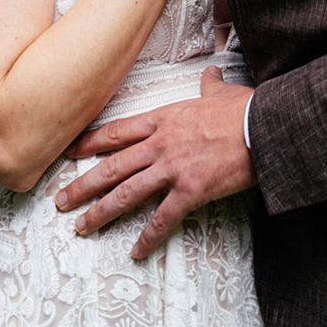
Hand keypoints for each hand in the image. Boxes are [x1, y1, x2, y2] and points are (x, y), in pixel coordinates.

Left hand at [56, 67, 255, 259]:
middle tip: (61, 201)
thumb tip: (210, 76)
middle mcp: (161, 144)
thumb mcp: (223, 91)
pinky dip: (148, 237)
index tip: (69, 153)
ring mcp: (173, 168)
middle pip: (111, 167)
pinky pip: (162, 219)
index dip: (88, 144)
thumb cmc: (246, 109)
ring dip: (101, 213)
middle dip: (83, 186)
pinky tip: (136, 250)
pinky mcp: (190, 191)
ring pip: (126, 194)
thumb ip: (210, 86)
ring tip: (83, 228)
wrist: (265, 126)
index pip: (117, 132)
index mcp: (165, 119)